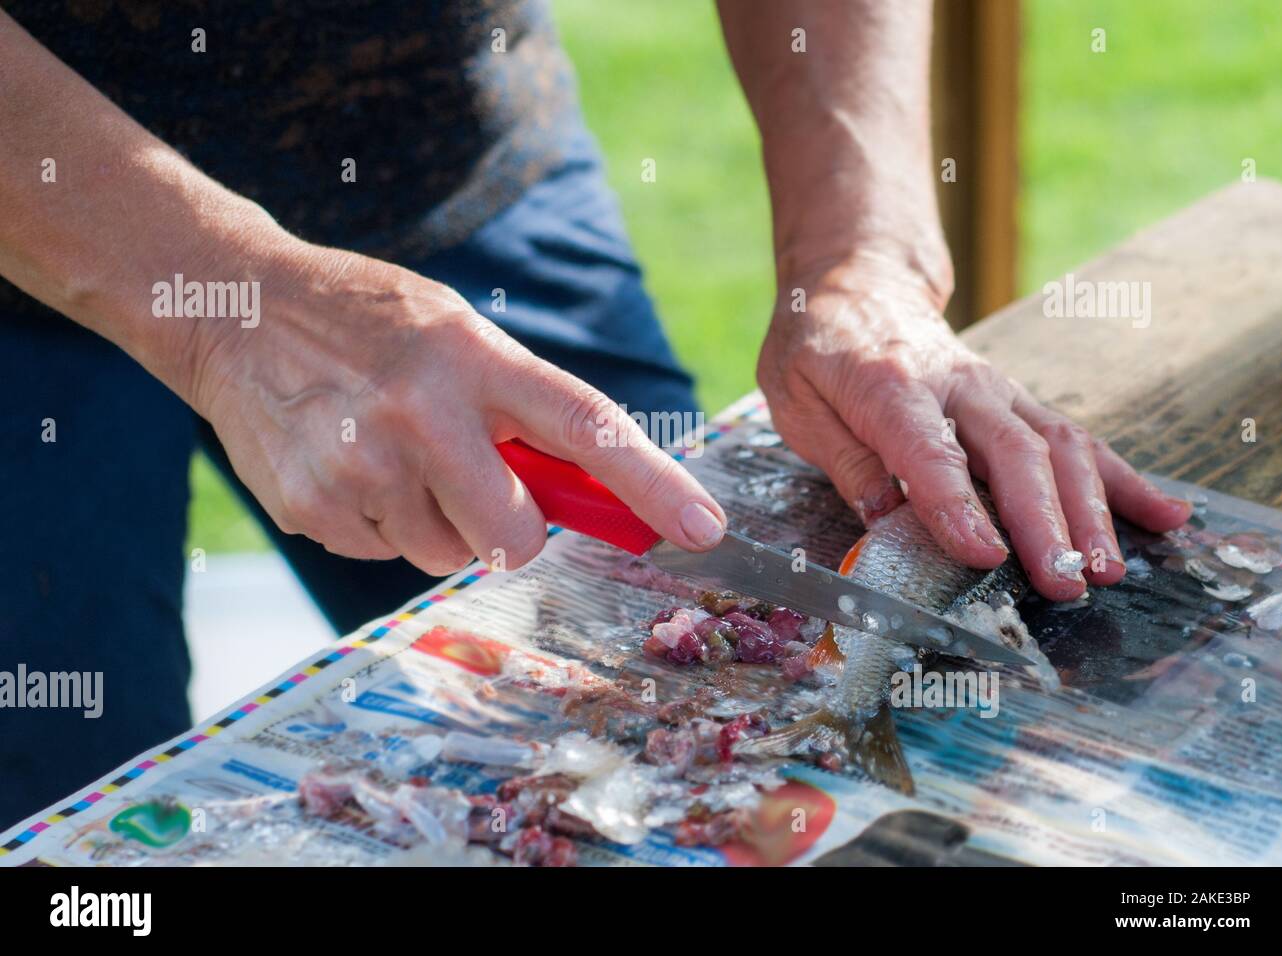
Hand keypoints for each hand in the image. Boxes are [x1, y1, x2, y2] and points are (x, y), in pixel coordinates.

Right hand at [184, 244, 726, 574]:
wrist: (234, 306)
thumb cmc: (369, 324)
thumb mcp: (457, 334)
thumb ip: (517, 411)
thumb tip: (584, 501)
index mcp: (476, 357)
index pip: (586, 426)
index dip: (654, 484)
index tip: (706, 528)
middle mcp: (423, 412)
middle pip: (514, 536)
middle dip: (511, 534)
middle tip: (477, 490)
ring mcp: (362, 463)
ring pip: (444, 555)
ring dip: (434, 523)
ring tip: (389, 454)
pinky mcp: (314, 506)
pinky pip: (383, 554)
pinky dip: (378, 523)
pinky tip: (346, 463)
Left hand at [757, 252, 1190, 599]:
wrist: (860, 283)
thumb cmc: (819, 348)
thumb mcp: (797, 399)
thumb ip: (845, 460)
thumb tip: (885, 521)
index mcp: (891, 387)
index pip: (932, 453)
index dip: (958, 507)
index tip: (986, 556)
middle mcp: (958, 386)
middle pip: (1014, 454)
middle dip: (1045, 522)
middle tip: (1065, 583)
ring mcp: (998, 393)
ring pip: (1059, 447)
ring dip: (1091, 510)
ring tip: (1110, 570)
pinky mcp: (1020, 403)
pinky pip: (1078, 440)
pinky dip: (1122, 480)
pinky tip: (1163, 516)